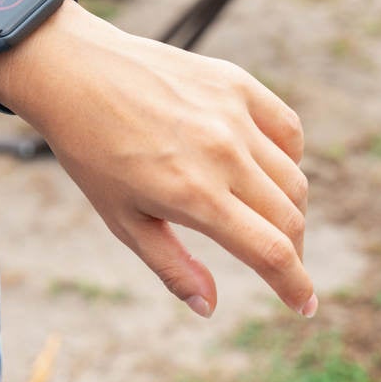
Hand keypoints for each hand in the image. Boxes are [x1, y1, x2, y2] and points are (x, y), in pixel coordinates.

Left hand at [0, 2, 315, 318]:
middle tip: (281, 266)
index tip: (306, 306)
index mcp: (194, 196)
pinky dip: (290, 157)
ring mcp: (233, 115)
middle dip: (293, 253)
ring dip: (290, 210)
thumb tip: (208, 307)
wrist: (74, 74)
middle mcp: (222, 154)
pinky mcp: (236, 84)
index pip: (271, 251)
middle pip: (289, 218)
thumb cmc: (92, 154)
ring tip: (267, 221)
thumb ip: (171, 267)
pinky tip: (268, 171)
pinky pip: (288, 129)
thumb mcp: (123, 221)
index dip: (296, 286)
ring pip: (292, 177)